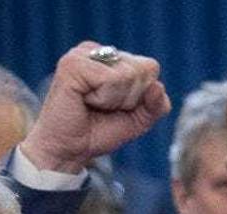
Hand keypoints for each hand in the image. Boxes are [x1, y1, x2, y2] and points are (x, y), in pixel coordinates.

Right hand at [18, 42, 169, 173]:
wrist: (69, 150)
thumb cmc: (100, 131)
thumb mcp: (140, 120)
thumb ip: (157, 105)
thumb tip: (158, 86)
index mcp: (113, 59)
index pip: (151, 68)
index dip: (142, 95)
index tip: (118, 106)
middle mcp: (98, 51)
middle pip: (144, 70)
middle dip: (131, 98)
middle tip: (104, 107)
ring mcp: (83, 54)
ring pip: (129, 75)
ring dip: (116, 100)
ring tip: (93, 104)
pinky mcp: (72, 64)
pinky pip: (110, 79)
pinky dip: (103, 99)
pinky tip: (85, 101)